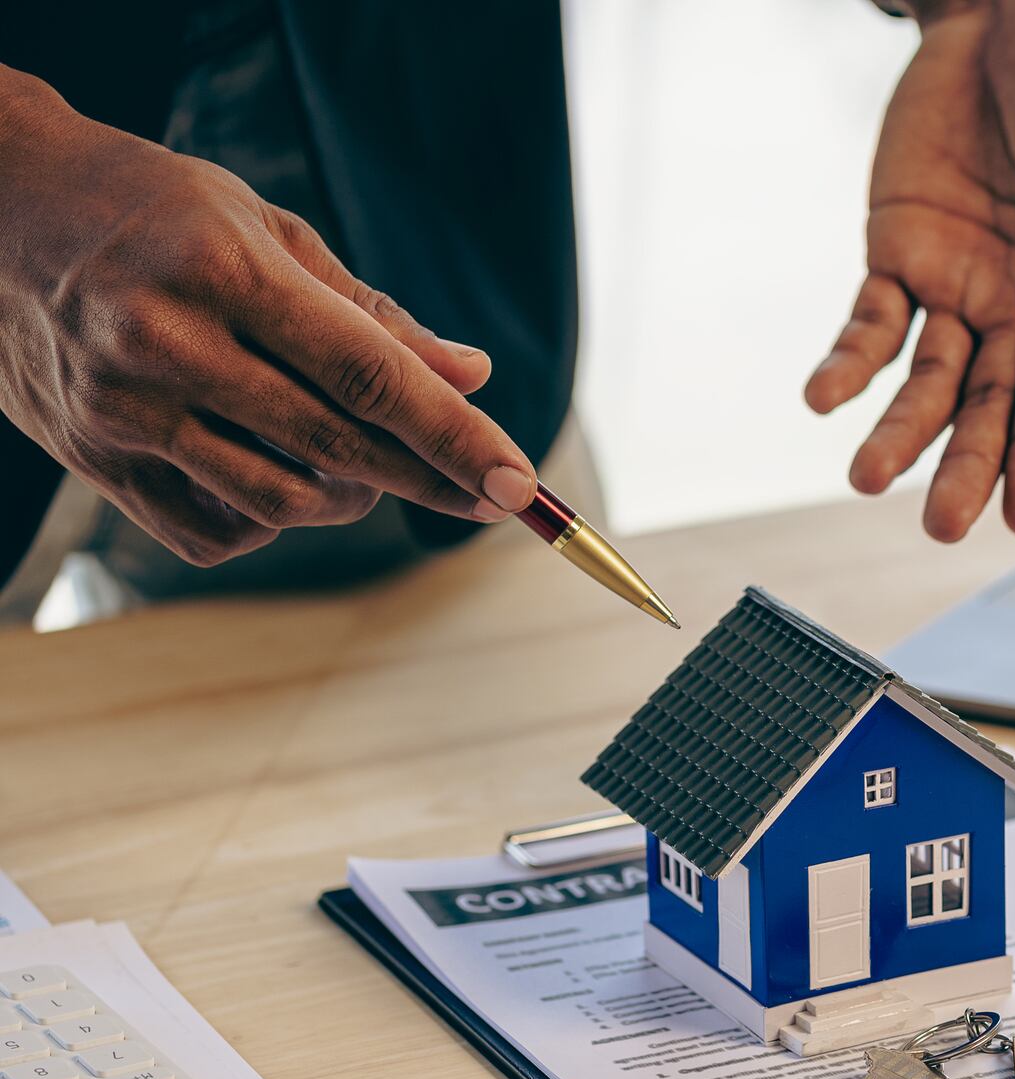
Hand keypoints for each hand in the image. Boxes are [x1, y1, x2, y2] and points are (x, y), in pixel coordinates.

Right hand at [0, 67, 538, 566]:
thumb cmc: (150, 209)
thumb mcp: (265, 227)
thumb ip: (371, 313)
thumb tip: (471, 378)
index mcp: (223, 270)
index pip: (369, 375)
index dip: (456, 439)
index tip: (521, 485)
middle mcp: (165, 343)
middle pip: (335, 448)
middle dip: (429, 480)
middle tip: (485, 494)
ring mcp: (121, 410)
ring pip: (282, 502)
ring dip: (350, 498)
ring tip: (361, 463)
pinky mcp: (91, 460)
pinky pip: (214, 533)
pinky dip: (271, 522)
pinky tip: (276, 477)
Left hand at [805, 0, 1014, 540]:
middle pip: (996, 403)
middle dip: (971, 463)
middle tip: (942, 525)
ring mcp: (960, 282)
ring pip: (929, 378)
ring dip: (901, 431)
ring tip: (867, 478)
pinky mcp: (900, 248)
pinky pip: (871, 320)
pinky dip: (848, 360)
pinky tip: (823, 397)